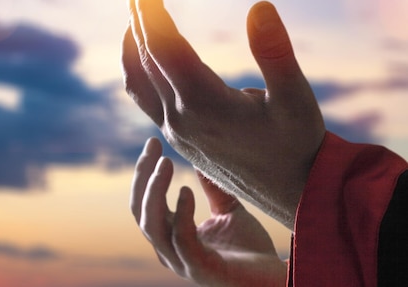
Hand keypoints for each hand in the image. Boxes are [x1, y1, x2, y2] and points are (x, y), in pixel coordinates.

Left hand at [121, 0, 325, 227]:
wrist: (292, 192)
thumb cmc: (298, 144)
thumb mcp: (296, 99)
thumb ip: (277, 53)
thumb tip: (259, 5)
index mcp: (204, 105)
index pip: (165, 47)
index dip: (151, 11)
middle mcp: (180, 118)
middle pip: (147, 57)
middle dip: (138, 16)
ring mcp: (173, 130)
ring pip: (139, 79)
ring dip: (132, 41)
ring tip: (132, 10)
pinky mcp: (177, 136)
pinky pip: (144, 97)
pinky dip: (137, 69)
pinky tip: (142, 53)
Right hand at [130, 138, 286, 286]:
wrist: (276, 278)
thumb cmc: (251, 250)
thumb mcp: (228, 210)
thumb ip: (212, 188)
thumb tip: (199, 158)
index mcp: (171, 235)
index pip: (143, 202)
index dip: (144, 172)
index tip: (153, 142)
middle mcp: (169, 250)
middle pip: (139, 211)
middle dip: (142, 176)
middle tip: (153, 145)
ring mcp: (182, 262)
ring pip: (151, 226)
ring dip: (153, 192)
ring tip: (164, 164)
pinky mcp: (200, 269)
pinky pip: (181, 240)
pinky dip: (181, 213)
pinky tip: (186, 190)